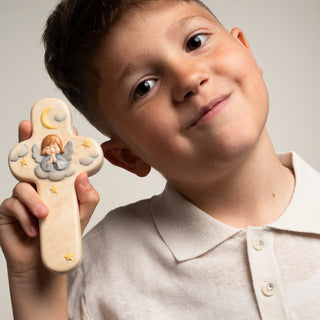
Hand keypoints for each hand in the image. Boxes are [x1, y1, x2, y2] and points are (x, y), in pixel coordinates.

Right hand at [0, 120, 99, 275]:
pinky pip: (13, 204)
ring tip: (44, 215)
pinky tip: (34, 229)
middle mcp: (39, 186)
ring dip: (34, 200)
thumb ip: (87, 197)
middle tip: (27, 126)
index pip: (56, 160)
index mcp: (57, 184)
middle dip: (28, 141)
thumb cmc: (64, 234)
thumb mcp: (82, 214)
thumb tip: (83, 177)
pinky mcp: (8, 210)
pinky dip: (24, 216)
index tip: (58, 126)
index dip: (56, 142)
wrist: (45, 263)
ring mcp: (22, 196)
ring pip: (23, 186)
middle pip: (32, 160)